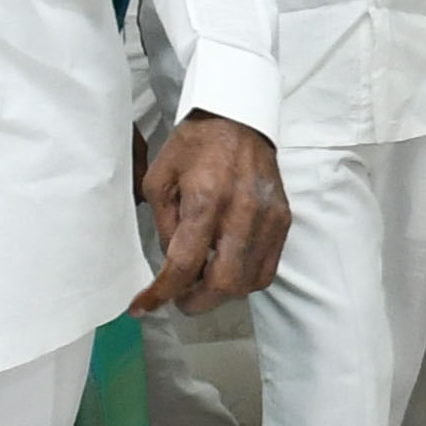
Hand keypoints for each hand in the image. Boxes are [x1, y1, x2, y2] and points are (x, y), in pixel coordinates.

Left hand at [135, 114, 288, 311]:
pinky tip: (227, 267)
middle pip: (222, 284)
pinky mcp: (283, 220)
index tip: (143, 307)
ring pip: (247, 283)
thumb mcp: (159, 179)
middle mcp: (241, 212)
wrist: (238, 118)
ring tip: (203, 279)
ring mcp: (267, 218)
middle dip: (195, 302)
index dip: (161, 294)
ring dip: (220, 293)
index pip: (183, 264)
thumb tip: (173, 263)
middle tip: (178, 298)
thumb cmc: (195, 146)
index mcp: (205, 199)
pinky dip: (244, 280)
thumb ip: (164, 225)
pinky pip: (266, 270)